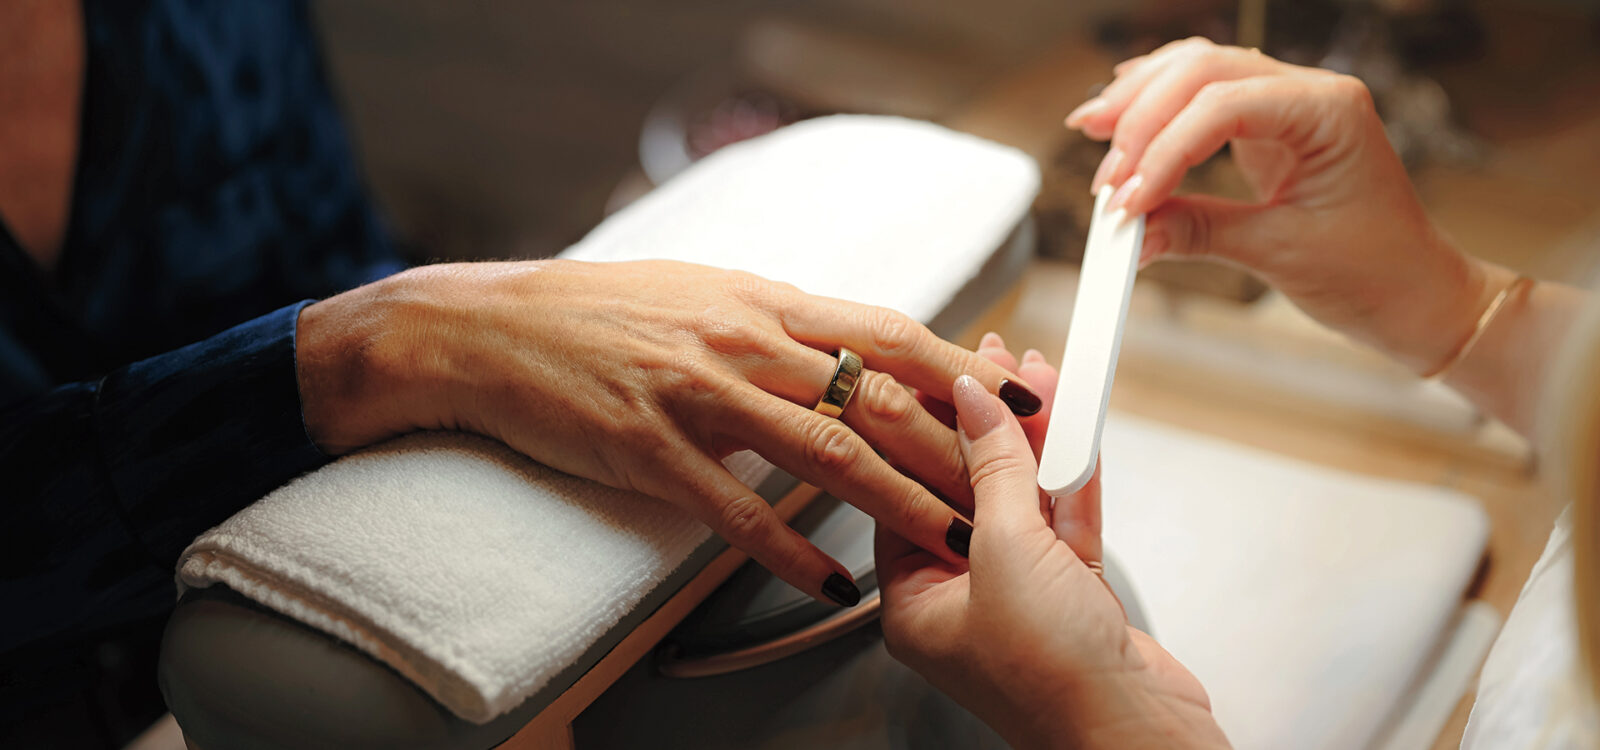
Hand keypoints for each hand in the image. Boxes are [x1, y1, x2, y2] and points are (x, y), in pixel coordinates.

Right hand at [295, 259, 1043, 606]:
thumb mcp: (705, 291)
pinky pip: (736, 510)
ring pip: (824, 452)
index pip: (887, 333)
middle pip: (875, 396)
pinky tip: (832, 577)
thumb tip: (854, 345)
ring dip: (899, 501)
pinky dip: (791, 548)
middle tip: (1013, 490)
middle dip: (957, 448)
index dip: (964, 369)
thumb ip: (781, 321)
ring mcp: (698, 397)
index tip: (1021, 398)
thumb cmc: (604, 310)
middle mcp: (743, 343)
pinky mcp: (652, 451)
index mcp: (762, 301)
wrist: (494, 329)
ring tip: (953, 541)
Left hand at [879, 336, 1227, 749]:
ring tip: (1041, 377)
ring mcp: (1021, 598)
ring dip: (1036, 441)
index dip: (927, 430)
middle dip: (989, 425)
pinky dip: (1072, 476)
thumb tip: (973, 401)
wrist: (1136, 734)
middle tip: (996, 364)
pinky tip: (1075, 427)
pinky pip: (1065, 523)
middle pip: (967, 492)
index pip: (907, 493)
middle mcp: (962, 600)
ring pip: (1022, 502)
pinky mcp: (1074, 599)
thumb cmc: (1051, 680)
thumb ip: (993, 469)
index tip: (941, 375)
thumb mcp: (1006, 552)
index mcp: (916, 602)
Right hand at [1065, 38, 1500, 375]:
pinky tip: (1126, 112)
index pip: (1222, 107)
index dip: (1162, 151)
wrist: (1416, 294)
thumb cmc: (1375, 272)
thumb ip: (1199, 231)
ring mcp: (1291, 104)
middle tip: (1103, 172)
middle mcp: (1311, 93)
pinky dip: (1163, 106)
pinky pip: (1208, 96)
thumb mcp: (1279, 254)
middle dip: (1141, 117)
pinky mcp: (1272, 127)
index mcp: (1329, 113)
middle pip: (1203, 71)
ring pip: (1200, 71)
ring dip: (1143, 100)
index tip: (1126, 201)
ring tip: (1094, 129)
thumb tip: (1133, 232)